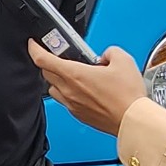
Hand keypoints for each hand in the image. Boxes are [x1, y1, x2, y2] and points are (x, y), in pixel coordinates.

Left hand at [29, 42, 146, 132]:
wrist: (132, 120)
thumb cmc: (127, 96)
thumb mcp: (123, 60)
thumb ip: (110, 51)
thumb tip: (106, 56)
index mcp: (75, 74)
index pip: (43, 59)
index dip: (34, 49)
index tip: (33, 44)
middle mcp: (69, 91)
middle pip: (46, 73)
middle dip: (48, 63)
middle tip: (58, 57)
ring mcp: (72, 105)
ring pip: (53, 89)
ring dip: (58, 79)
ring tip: (72, 74)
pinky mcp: (79, 115)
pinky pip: (65, 101)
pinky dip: (68, 93)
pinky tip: (83, 90)